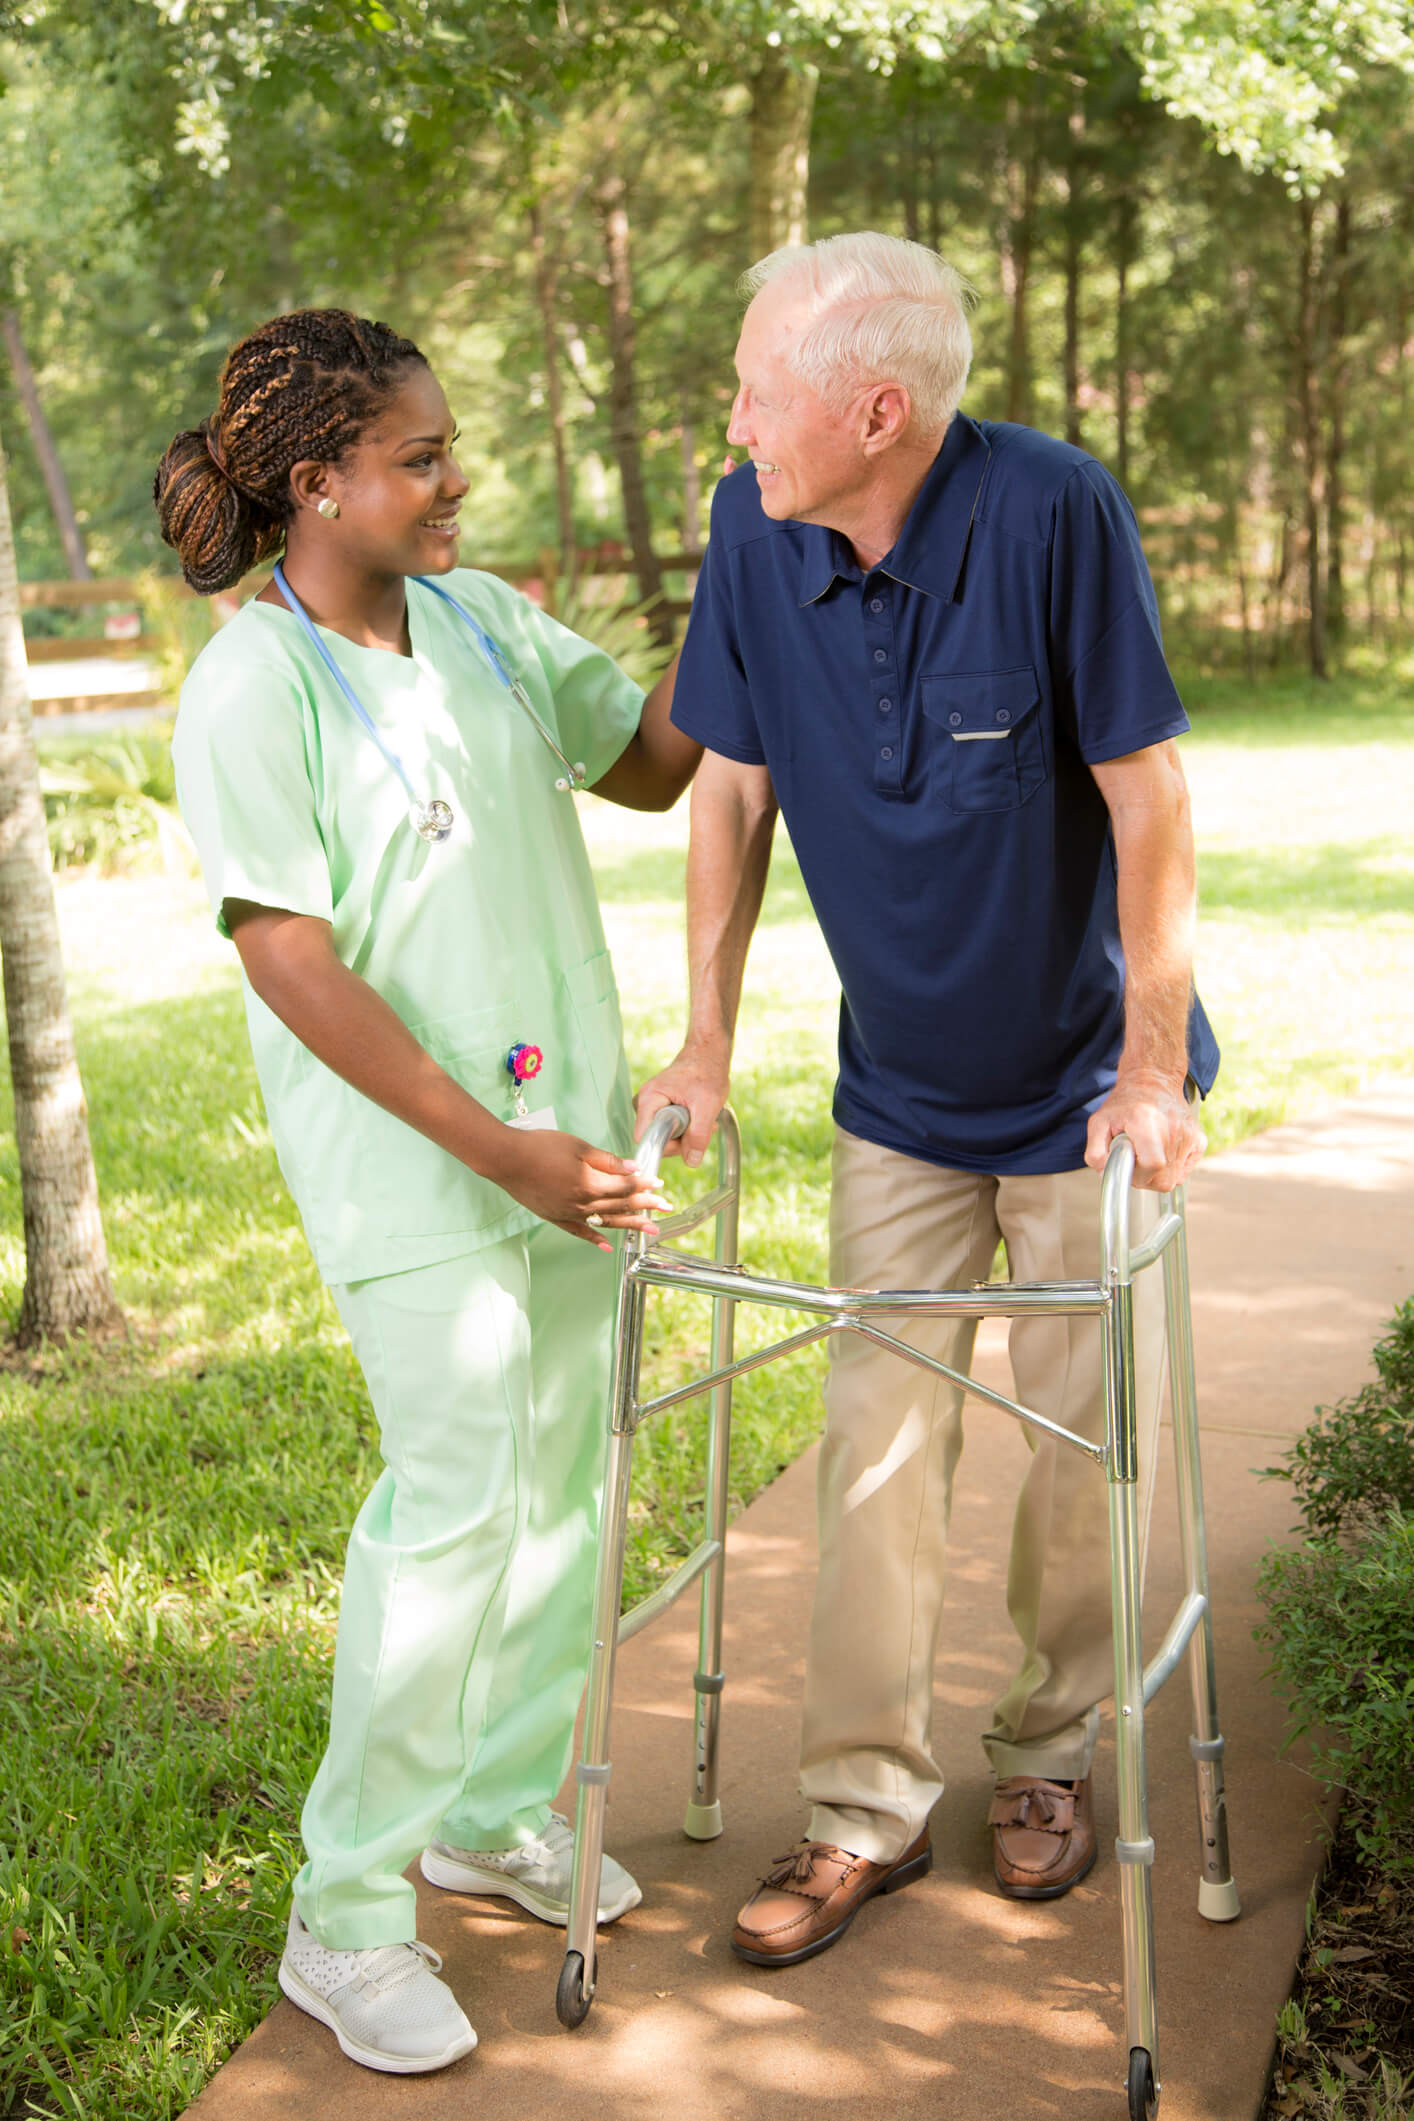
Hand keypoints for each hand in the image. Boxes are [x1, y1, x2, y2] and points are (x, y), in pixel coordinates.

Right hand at [493, 1129, 670, 1246]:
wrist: (506, 1159)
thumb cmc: (540, 1147)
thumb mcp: (578, 1146)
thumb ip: (607, 1161)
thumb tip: (633, 1169)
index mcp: (590, 1184)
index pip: (625, 1187)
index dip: (644, 1185)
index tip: (659, 1184)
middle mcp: (582, 1203)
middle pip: (620, 1206)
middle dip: (645, 1206)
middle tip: (665, 1207)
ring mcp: (568, 1213)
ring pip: (605, 1222)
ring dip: (629, 1225)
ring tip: (649, 1230)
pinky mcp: (555, 1217)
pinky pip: (579, 1232)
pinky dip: (594, 1239)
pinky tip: (607, 1245)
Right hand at [635, 1038, 729, 1168]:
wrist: (708, 1053)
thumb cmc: (706, 1071)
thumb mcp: (707, 1105)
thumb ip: (699, 1135)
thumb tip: (691, 1161)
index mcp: (649, 1099)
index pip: (645, 1139)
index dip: (666, 1146)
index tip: (688, 1142)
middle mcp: (644, 1103)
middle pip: (656, 1139)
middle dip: (682, 1140)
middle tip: (704, 1126)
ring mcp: (651, 1106)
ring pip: (666, 1136)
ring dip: (687, 1133)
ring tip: (704, 1117)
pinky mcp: (660, 1108)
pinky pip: (670, 1128)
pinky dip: (687, 1127)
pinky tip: (698, 1115)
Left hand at [1084, 1075, 1205, 1192]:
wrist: (1153, 1083)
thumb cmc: (1125, 1104)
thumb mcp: (1098, 1123)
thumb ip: (1095, 1152)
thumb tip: (1107, 1174)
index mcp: (1146, 1122)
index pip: (1152, 1165)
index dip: (1138, 1175)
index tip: (1130, 1165)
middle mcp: (1173, 1128)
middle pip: (1165, 1179)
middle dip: (1147, 1178)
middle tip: (1136, 1160)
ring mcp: (1189, 1135)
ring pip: (1175, 1178)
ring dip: (1158, 1172)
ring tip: (1148, 1151)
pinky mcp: (1199, 1140)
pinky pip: (1185, 1171)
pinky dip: (1172, 1167)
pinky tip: (1162, 1150)